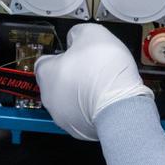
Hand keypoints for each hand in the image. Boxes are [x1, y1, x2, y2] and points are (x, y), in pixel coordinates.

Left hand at [33, 24, 152, 140]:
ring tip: (100, 84)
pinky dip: (89, 108)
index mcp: (46, 73)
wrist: (121, 103)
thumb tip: (75, 37)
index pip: (44, 61)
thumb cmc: (103, 71)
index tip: (73, 53)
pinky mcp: (79, 130)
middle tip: (90, 67)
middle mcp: (49, 98)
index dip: (61, 55)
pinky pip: (81, 116)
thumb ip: (77, 33)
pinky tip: (103, 99)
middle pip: (55, 82)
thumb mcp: (91, 33)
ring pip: (68, 101)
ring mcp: (62, 117)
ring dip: (80, 93)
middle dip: (71, 75)